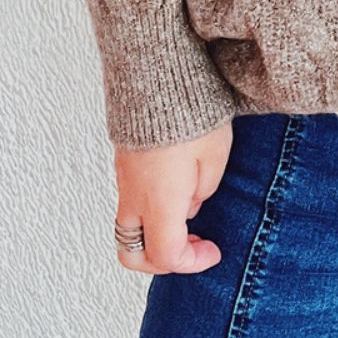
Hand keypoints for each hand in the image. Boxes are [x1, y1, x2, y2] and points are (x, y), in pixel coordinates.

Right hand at [113, 119, 232, 274]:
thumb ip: (203, 189)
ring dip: (154, 235)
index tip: (213, 251)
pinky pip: (128, 202)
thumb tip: (190, 207)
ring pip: (127, 229)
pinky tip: (176, 188)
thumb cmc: (190, 111)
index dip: (192, 263)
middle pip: (132, 255)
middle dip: (161, 262)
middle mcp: (134, 196)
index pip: (166, 255)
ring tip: (186, 215)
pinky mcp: (123, 162)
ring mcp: (124, 179)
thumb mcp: (214, 154)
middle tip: (191, 245)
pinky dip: (149, 211)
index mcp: (159, 201)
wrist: (155, 74)